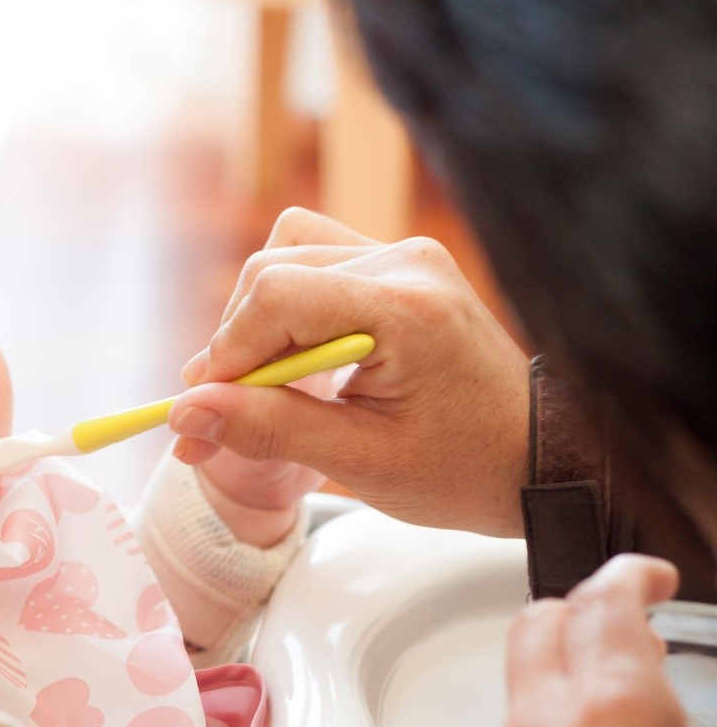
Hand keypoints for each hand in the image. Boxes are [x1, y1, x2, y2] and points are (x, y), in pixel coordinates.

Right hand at [170, 207, 529, 536]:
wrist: (539, 459)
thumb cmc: (464, 470)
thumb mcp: (360, 461)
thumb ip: (268, 429)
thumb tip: (186, 415)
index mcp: (405, 306)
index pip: (277, 296)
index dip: (225, 353)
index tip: (204, 412)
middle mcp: (406, 261)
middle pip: (272, 271)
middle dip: (234, 344)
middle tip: (222, 412)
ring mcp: (406, 256)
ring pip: (287, 256)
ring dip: (257, 321)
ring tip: (262, 385)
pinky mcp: (401, 266)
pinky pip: (316, 260)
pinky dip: (288, 307)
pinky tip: (296, 357)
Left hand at [466, 555, 700, 726]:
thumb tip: (670, 724)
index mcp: (614, 713)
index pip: (605, 603)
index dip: (631, 576)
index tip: (651, 575)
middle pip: (540, 624)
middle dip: (584, 612)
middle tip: (631, 632)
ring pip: (525, 696)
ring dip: (567, 688)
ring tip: (621, 722)